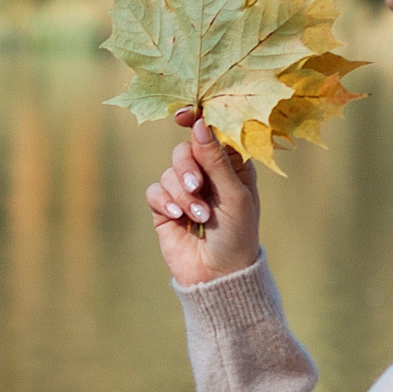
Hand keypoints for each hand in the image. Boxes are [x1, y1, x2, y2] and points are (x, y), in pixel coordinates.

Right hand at [144, 111, 259, 285]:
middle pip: (184, 149)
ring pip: (169, 171)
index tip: (183, 116)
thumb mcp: (234, 195)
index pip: (212, 134)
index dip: (198, 121)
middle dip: (188, 168)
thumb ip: (216, 160)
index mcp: (231, 166)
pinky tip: (178, 218)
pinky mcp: (165, 206)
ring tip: (197, 217)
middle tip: (197, 187)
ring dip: (182, 193)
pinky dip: (165, 202)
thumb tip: (199, 124)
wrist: (218, 275)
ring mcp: (184, 190)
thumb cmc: (238, 234)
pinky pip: (155, 190)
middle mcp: (207, 174)